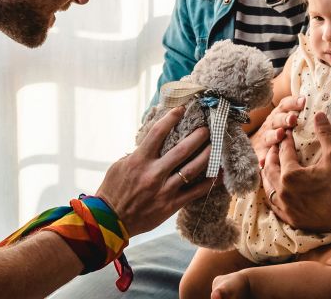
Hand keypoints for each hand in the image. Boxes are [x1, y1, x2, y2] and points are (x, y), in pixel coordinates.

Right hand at [96, 107, 214, 234]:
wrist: (111, 221)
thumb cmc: (113, 191)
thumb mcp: (119, 166)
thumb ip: (136, 154)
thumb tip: (152, 142)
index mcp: (139, 161)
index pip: (158, 133)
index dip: (171, 118)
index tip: (180, 109)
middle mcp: (154, 173)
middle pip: (181, 151)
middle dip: (197, 137)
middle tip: (207, 129)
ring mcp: (164, 190)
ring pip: (191, 170)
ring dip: (206, 157)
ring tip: (216, 147)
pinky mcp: (171, 205)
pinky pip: (194, 193)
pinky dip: (208, 184)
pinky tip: (219, 175)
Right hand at [251, 96, 302, 163]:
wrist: (262, 145)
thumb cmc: (283, 130)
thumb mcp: (291, 120)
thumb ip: (303, 116)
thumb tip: (322, 113)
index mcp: (280, 114)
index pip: (286, 105)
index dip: (294, 103)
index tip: (304, 101)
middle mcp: (272, 124)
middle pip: (277, 120)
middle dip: (285, 119)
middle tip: (293, 119)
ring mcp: (265, 138)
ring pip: (268, 136)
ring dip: (274, 135)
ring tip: (280, 134)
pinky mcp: (260, 152)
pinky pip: (261, 155)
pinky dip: (262, 157)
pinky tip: (264, 161)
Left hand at [260, 111, 330, 232]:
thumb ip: (325, 134)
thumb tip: (319, 114)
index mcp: (291, 175)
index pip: (284, 152)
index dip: (285, 140)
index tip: (287, 133)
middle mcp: (283, 191)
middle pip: (270, 168)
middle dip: (272, 154)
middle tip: (276, 146)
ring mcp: (284, 206)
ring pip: (267, 186)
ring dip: (268, 172)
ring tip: (271, 164)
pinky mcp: (288, 217)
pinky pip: (272, 203)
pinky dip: (271, 191)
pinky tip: (274, 187)